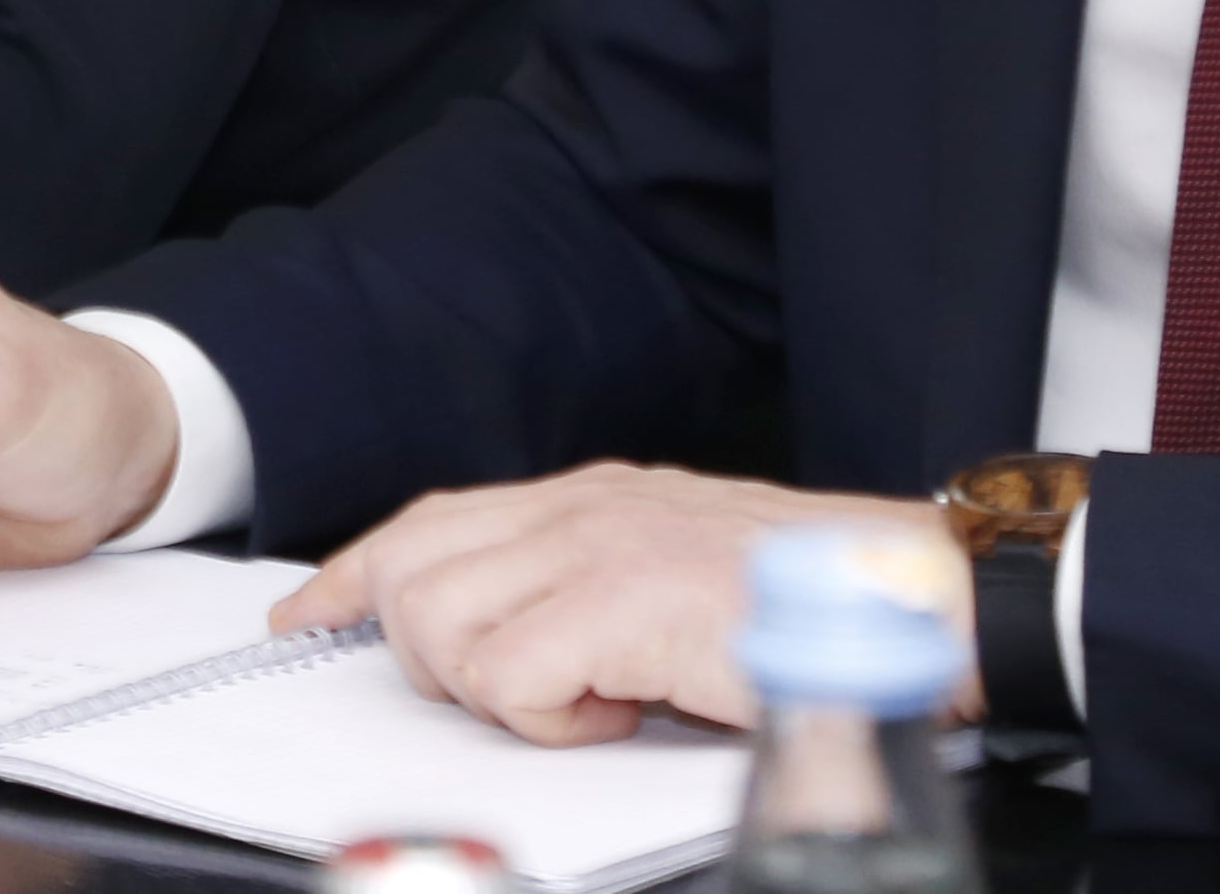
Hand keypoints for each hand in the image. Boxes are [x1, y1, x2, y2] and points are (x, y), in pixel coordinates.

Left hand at [281, 465, 971, 743]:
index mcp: (588, 499)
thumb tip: (489, 636)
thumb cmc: (806, 609)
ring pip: (445, 630)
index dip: (355, 575)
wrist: (910, 604)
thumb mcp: (666, 580)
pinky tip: (622, 712)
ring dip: (503, 693)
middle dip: (435, 659)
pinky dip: (553, 719)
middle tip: (526, 697)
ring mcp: (600, 548)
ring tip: (592, 701)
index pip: (429, 521)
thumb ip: (581, 592)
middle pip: (412, 576)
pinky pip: (511, 678)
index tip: (308, 617)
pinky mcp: (623, 603)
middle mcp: (581, 507)